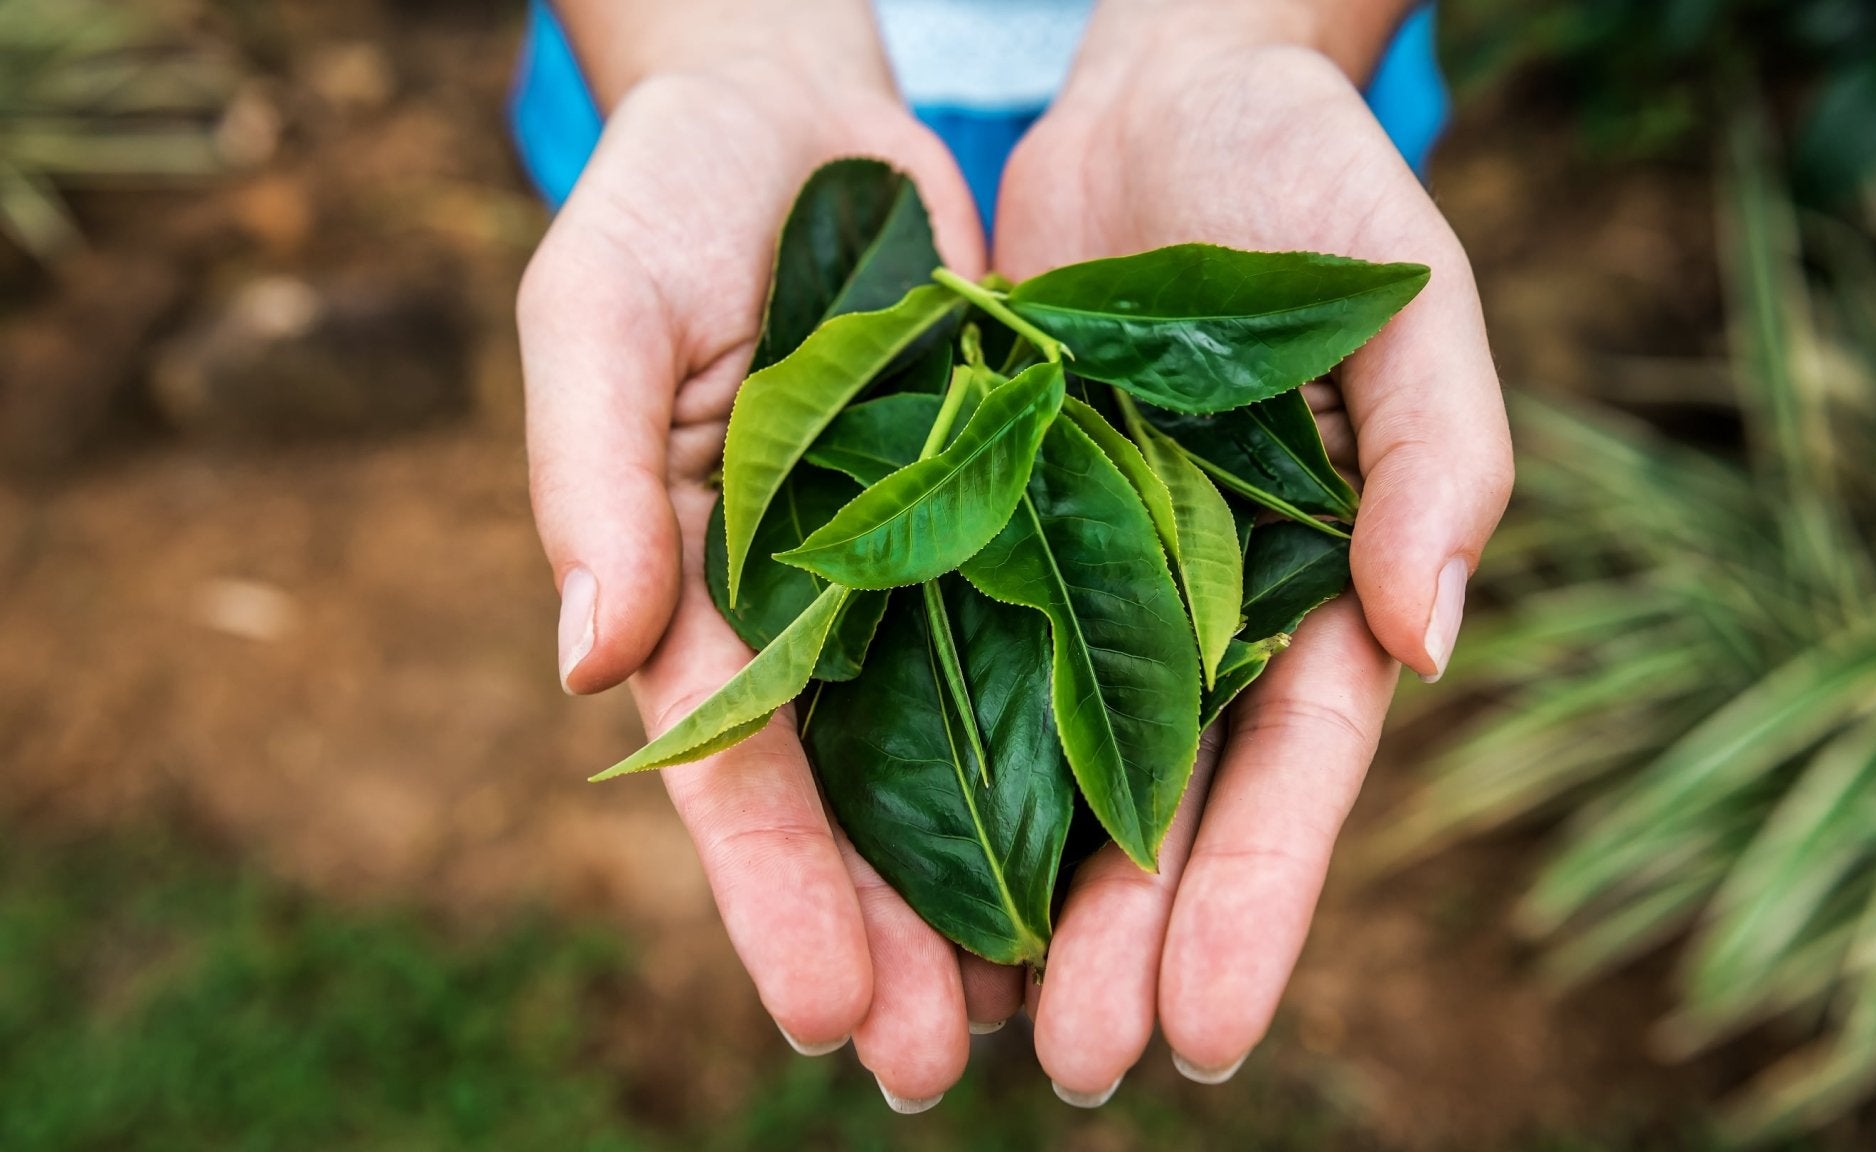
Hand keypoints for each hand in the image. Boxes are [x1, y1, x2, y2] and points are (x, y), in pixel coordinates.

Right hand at [517, 0, 993, 1108]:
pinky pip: (1054, 641)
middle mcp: (813, 605)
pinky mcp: (1016, 515)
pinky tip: (1123, 852)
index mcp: (698, 583)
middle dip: (890, 936)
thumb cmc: (670, 201)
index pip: (732, 762)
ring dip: (996, 884)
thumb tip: (585, 660)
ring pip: (963, 754)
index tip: (824, 1012)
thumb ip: (590, 478)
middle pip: (854, 797)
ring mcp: (917, 570)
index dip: (774, 890)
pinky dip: (1078, 747)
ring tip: (1038, 1020)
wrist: (796, 115)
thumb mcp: (603, 312)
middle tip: (932, 1072)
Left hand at [994, 0, 1512, 1099]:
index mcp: (1312, 590)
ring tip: (965, 1027)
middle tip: (1074, 1067)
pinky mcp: (975, 527)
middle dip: (1122, 940)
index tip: (1207, 1030)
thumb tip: (1430, 638)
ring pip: (1041, 765)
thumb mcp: (1403, 308)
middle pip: (1159, 803)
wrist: (1165, 95)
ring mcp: (1082, 580)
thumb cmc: (1314, 189)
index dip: (1255, 900)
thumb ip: (1435, 460)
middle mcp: (1194, 613)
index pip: (1291, 771)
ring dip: (1010, 897)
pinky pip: (939, 657)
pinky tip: (877, 867)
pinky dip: (912, 761)